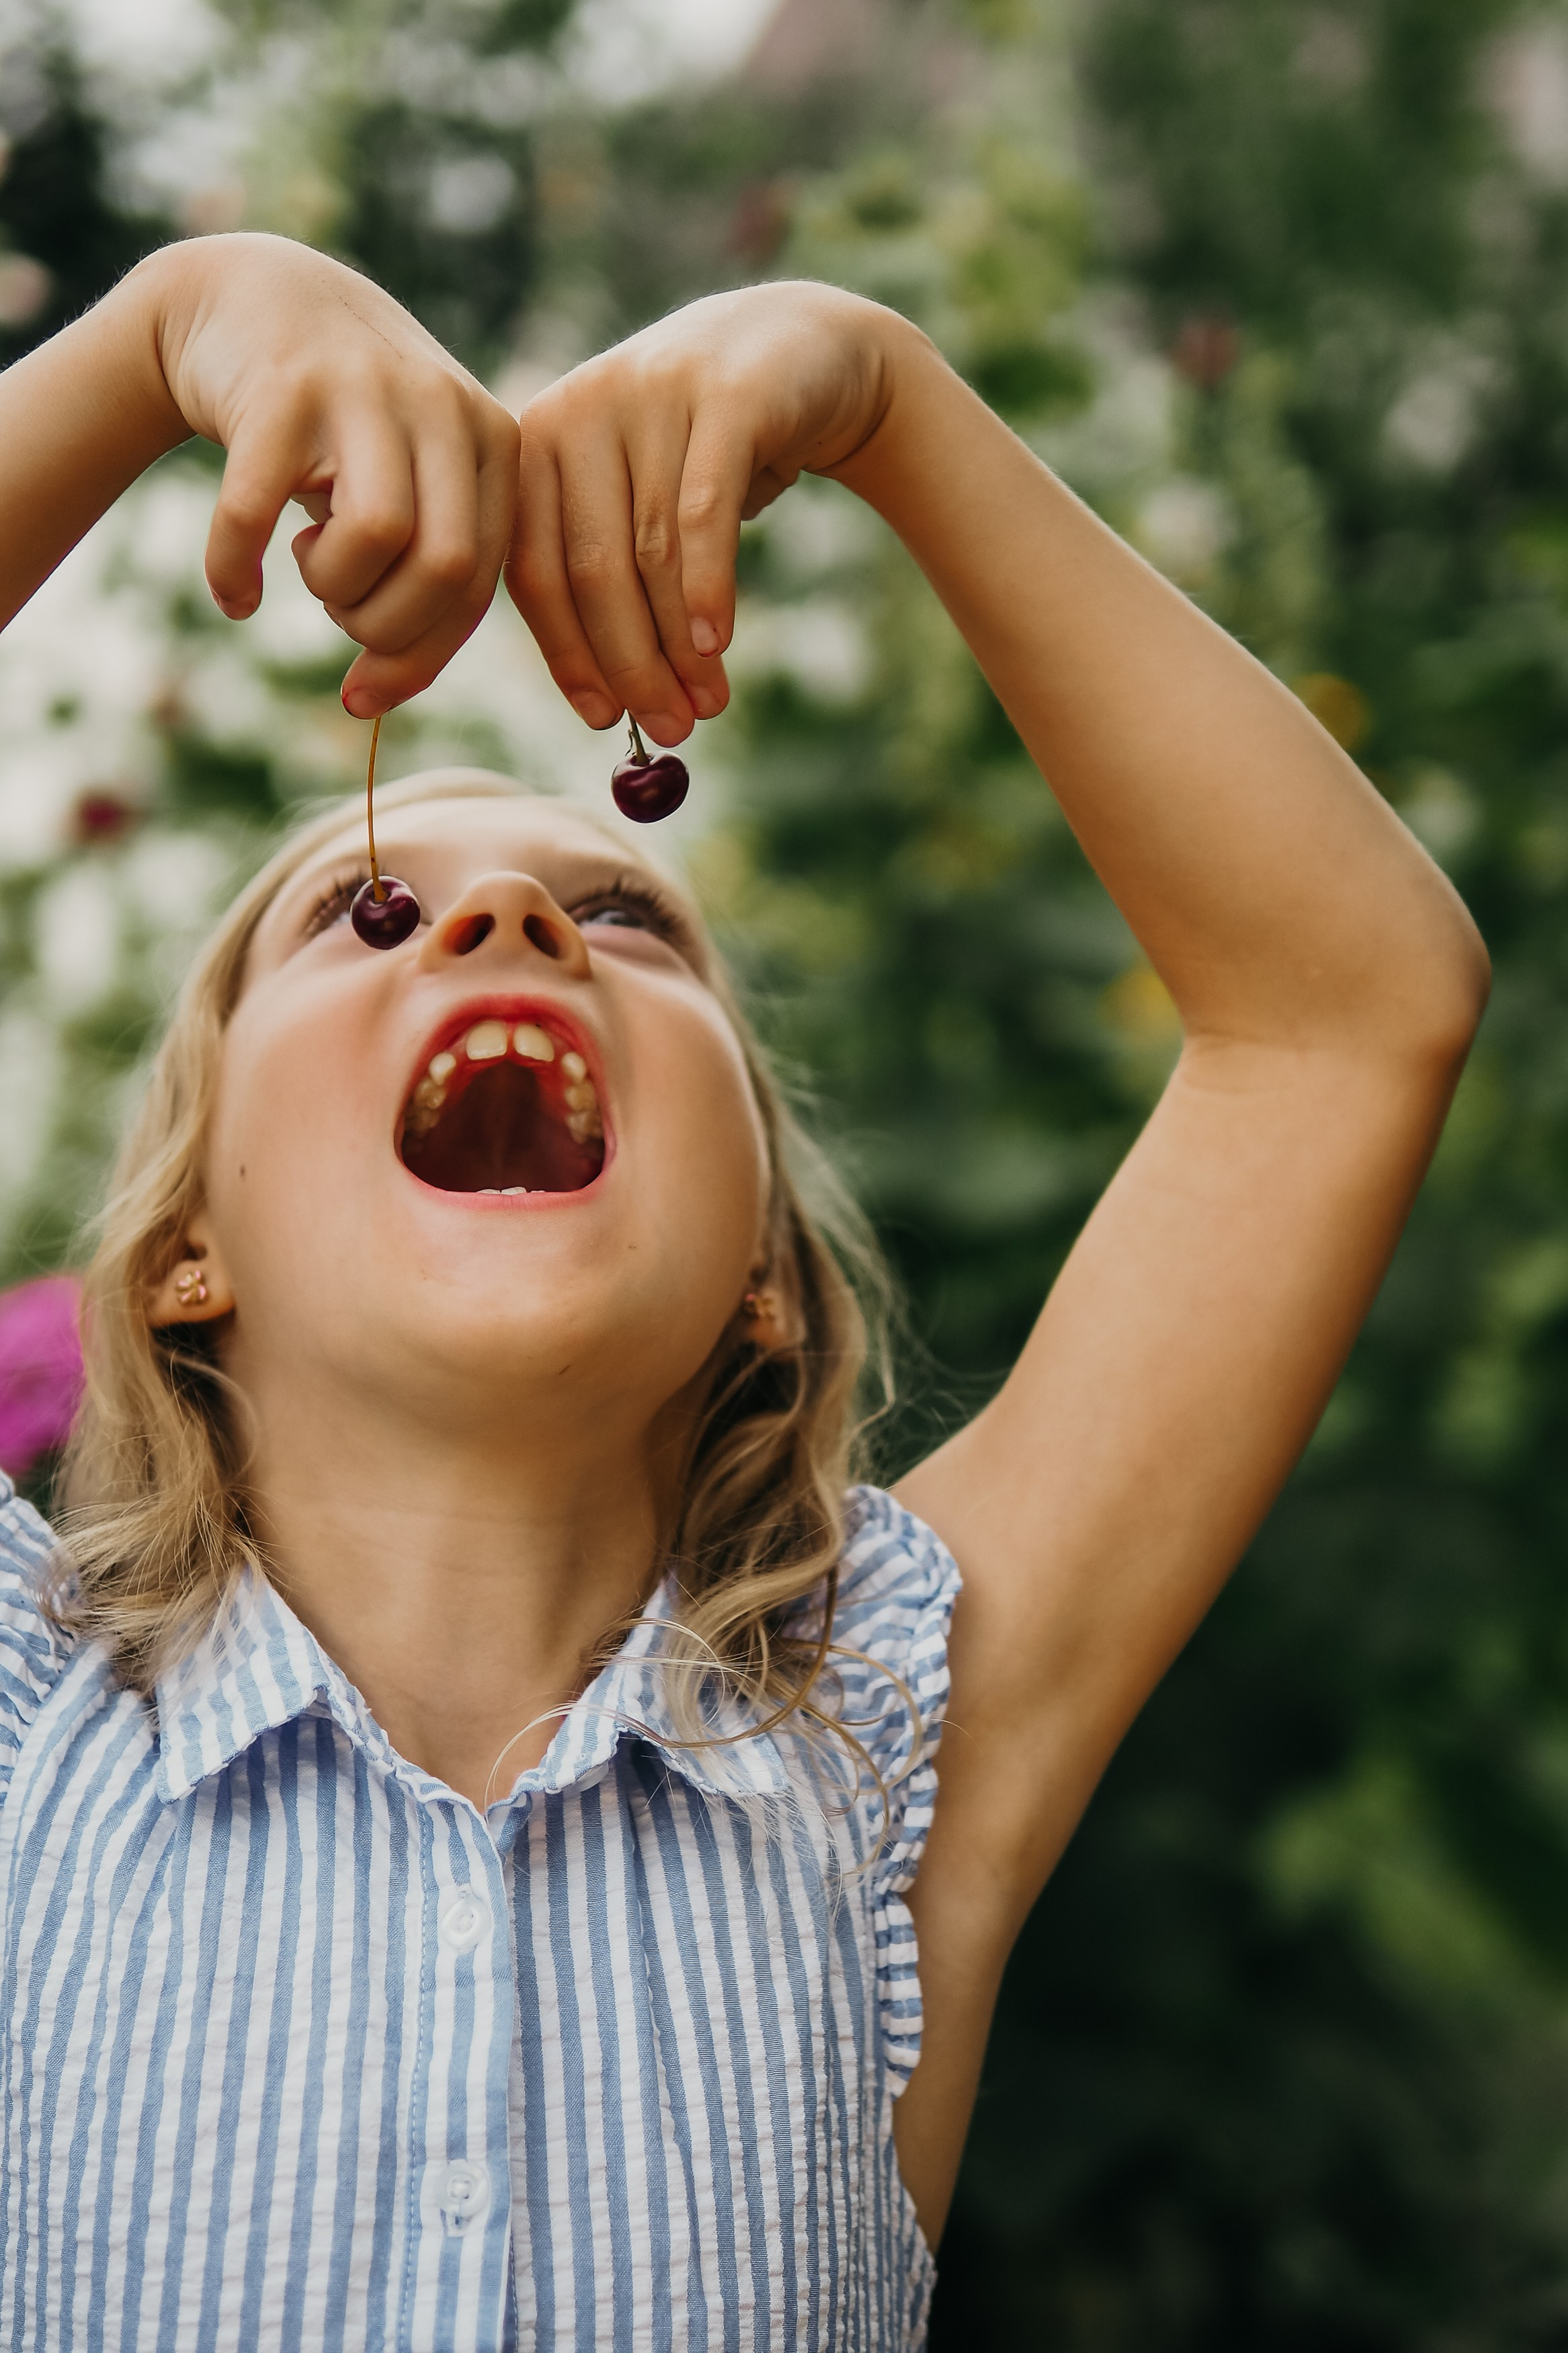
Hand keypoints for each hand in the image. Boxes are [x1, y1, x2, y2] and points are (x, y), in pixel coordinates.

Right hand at [149, 234, 519, 714]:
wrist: (251, 296)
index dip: (422, 658)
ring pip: (378, 536)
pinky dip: (237, 571)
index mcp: (492, 439)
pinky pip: (258, 511)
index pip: (480, 582)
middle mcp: (441, 405)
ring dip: (334, 590)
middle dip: (385, 628)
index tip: (366, 698)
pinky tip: (235, 596)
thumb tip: (377, 699)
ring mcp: (362, 388)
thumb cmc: (343, 425)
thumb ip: (430, 568)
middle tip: (342, 613)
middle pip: (443, 567)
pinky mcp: (280, 388)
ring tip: (311, 569)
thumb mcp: (413, 479)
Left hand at [504, 282, 904, 744]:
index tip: (604, 720)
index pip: (534, 571)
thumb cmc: (707, 452)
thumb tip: (607, 701)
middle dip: (630, 664)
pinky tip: (717, 645)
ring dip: (678, 645)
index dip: (568, 657)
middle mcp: (579, 408)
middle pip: (590, 571)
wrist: (802, 351)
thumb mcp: (639, 500)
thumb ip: (606, 573)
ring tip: (706, 704)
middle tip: (669, 727)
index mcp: (537, 443)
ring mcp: (649, 393)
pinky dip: (708, 590)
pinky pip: (702, 515)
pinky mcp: (722, 395)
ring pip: (650, 553)